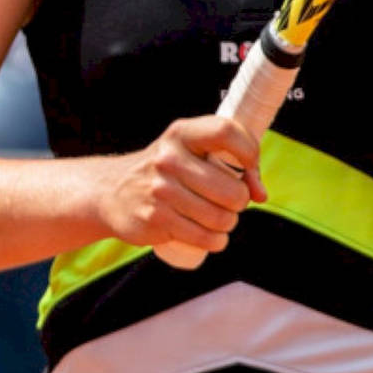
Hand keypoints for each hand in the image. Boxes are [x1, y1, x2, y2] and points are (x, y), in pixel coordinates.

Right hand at [98, 116, 267, 252]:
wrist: (111, 192)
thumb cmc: (166, 170)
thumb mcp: (191, 152)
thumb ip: (230, 163)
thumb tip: (261, 194)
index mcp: (181, 133)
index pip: (226, 132)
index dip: (249, 151)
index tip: (250, 167)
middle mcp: (169, 159)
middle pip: (232, 189)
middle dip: (240, 202)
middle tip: (229, 202)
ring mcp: (160, 191)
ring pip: (221, 218)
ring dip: (228, 223)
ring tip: (218, 218)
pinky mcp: (155, 219)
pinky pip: (204, 238)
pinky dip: (215, 241)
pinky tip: (212, 236)